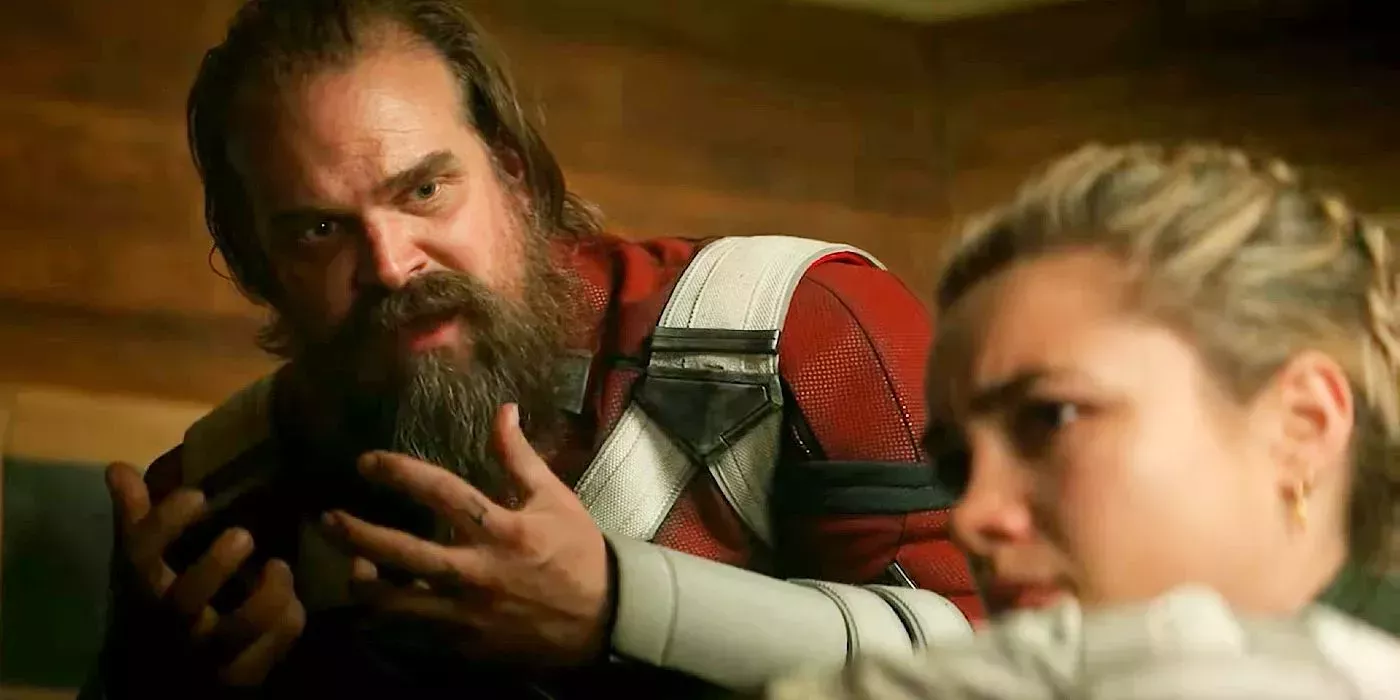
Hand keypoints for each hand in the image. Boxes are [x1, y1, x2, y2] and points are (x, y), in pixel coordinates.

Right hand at [107, 461, 306, 687]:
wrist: (175, 676)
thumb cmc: (164, 604)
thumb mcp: (148, 564)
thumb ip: (138, 518)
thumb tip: (118, 469)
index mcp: (147, 587)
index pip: (141, 555)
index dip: (164, 523)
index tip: (197, 495)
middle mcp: (174, 621)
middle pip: (185, 600)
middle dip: (215, 566)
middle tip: (244, 534)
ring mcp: (208, 651)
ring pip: (238, 629)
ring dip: (267, 596)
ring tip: (279, 566)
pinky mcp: (241, 672)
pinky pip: (270, 650)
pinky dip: (287, 622)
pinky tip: (294, 601)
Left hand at [321, 403, 611, 667]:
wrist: (603, 618)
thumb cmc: (578, 552)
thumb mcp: (554, 499)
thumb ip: (519, 457)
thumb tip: (503, 410)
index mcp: (503, 529)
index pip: (441, 492)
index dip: (398, 473)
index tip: (366, 462)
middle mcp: (479, 571)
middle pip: (403, 553)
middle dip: (357, 534)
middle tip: (326, 519)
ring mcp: (469, 612)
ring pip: (398, 603)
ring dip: (365, 584)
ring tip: (352, 567)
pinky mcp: (466, 642)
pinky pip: (414, 632)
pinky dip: (391, 618)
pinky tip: (381, 603)